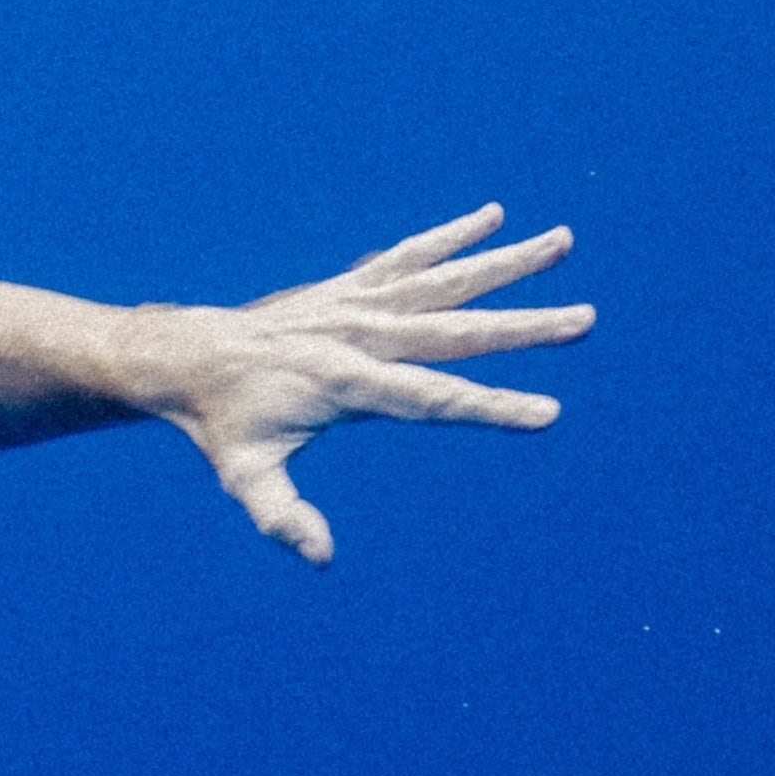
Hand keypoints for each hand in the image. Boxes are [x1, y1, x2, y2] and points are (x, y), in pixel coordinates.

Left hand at [146, 205, 590, 564]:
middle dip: (527, 327)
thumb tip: (321, 558)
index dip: (493, 407)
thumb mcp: (245, 478)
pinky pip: (408, 257)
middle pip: (459, 331)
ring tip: (562, 239)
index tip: (549, 413)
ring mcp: (357, 305)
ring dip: (506, 262)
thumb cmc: (223, 425)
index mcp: (348, 383)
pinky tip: (491, 216)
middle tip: (586, 318)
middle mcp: (360, 335)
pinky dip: (449, 236)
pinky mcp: (349, 288)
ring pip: (444, 279)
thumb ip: (282, 517)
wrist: (188, 358)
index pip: (435, 401)